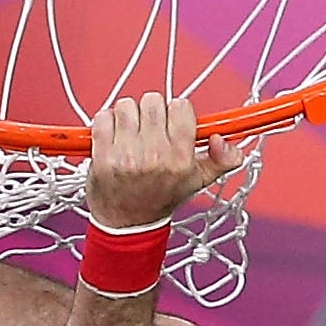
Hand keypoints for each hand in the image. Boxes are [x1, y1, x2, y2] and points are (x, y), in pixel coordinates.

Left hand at [80, 91, 245, 232]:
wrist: (127, 224)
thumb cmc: (161, 197)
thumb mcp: (199, 181)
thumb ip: (224, 159)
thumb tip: (221, 139)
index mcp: (180, 158)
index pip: (180, 106)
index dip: (174, 113)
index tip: (169, 127)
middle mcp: (155, 155)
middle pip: (152, 101)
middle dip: (149, 113)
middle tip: (146, 132)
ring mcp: (126, 156)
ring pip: (126, 105)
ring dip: (126, 116)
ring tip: (129, 136)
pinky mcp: (102, 156)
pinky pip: (102, 117)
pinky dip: (105, 123)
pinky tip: (111, 138)